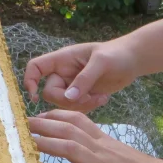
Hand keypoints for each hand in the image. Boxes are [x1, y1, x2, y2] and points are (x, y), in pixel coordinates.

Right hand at [24, 40, 138, 112]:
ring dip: (81, 105)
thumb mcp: (101, 63)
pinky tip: (103, 99)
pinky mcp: (82, 95)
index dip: (30, 81)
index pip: (36, 67)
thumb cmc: (117, 54)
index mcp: (63, 59)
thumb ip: (84, 80)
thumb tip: (68, 97)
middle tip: (88, 98)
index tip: (34, 96)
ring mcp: (72, 85)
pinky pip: (76, 108)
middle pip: (50, 93)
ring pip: (64, 104)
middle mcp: (63, 73)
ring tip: (100, 97)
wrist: (133, 60)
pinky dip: (89, 107)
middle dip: (67, 100)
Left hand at [28, 110, 162, 162]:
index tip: (40, 116)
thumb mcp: (121, 157)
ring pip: (67, 146)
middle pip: (67, 128)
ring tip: (23, 142)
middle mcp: (99, 148)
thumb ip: (103, 154)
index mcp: (104, 140)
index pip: (77, 119)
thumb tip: (88, 158)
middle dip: (42, 124)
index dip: (55, 116)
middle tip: (20, 123)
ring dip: (43, 143)